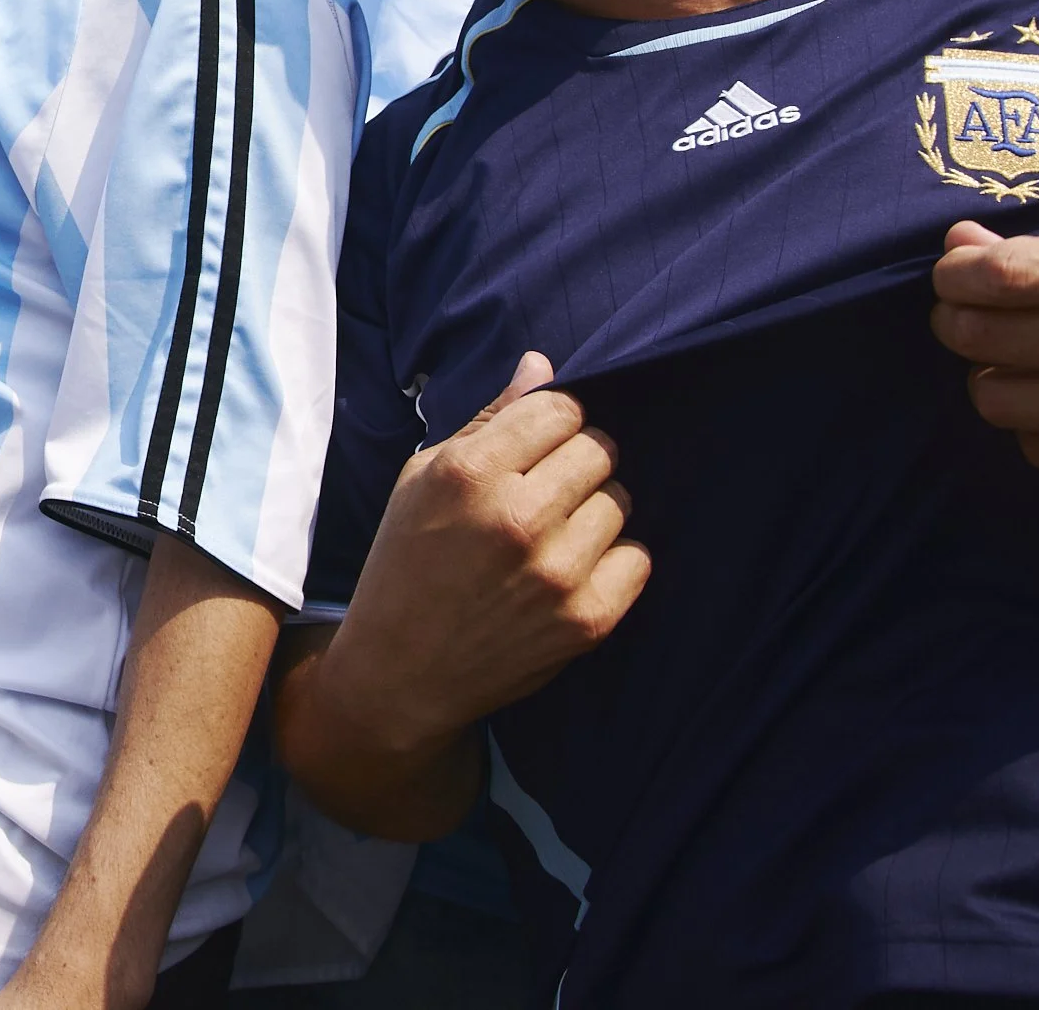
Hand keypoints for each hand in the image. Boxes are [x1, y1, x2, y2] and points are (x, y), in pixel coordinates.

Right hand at [330, 355, 648, 750]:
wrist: (400, 672)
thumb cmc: (405, 562)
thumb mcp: (421, 479)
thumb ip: (487, 420)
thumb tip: (542, 365)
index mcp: (469, 473)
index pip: (560, 408)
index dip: (554, 421)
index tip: (539, 444)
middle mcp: (517, 518)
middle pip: (599, 448)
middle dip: (578, 460)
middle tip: (547, 490)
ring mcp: (556, 572)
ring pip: (621, 500)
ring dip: (594, 509)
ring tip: (553, 533)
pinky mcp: (587, 619)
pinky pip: (638, 557)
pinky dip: (614, 559)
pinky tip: (572, 569)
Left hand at [932, 221, 1038, 501]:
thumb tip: (959, 245)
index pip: (998, 276)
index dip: (955, 276)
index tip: (956, 279)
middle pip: (981, 336)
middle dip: (960, 323)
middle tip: (970, 320)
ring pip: (996, 398)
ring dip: (994, 378)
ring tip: (1021, 365)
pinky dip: (1038, 427)